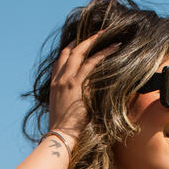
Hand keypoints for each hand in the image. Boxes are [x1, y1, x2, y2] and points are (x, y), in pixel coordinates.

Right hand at [48, 28, 116, 142]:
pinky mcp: (77, 85)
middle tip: (97, 32)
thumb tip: (82, 98)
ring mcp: (67, 80)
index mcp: (54, 84)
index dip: (70, 47)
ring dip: (95, 41)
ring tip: (108, 34)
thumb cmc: (64, 129)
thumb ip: (71, 99)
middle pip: (70, 50)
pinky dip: (103, 53)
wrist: (59, 136)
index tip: (79, 41)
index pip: (60, 59)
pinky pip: (92, 63)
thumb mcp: (64, 109)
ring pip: (81, 52)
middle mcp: (59, 78)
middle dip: (84, 39)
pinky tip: (114, 48)